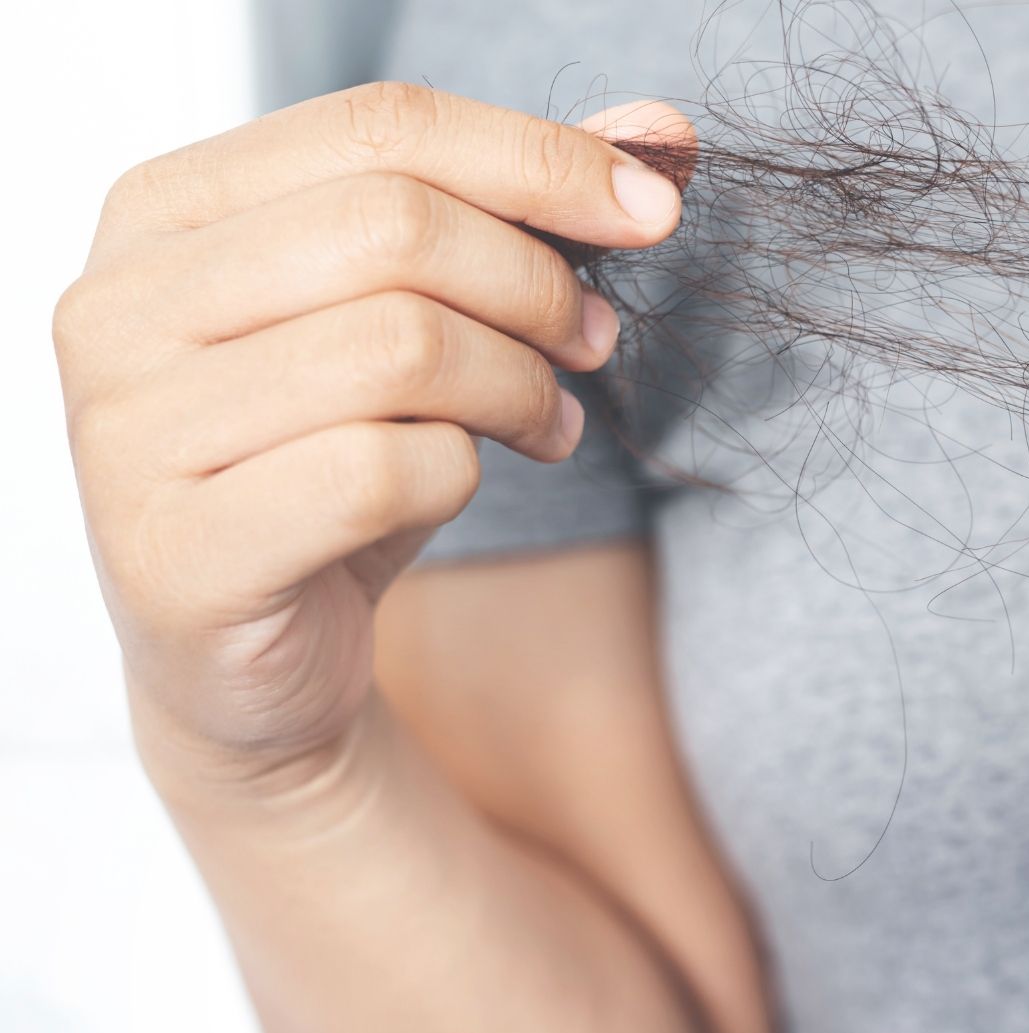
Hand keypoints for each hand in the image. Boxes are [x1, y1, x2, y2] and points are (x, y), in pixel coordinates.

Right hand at [53, 84, 690, 775]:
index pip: (378, 127)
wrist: (251, 658)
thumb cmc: (329, 463)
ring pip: (400, 348)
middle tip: (592, 340)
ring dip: (518, 385)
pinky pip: (383, 473)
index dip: (539, 159)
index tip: (653, 209)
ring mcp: (129, 433)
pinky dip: (462, 475)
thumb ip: (515, 212)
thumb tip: (661, 132)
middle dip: (535, 285)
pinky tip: (469, 485)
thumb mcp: (416, 318)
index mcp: (164, 210)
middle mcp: (117, 305)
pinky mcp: (180, 556)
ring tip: (549, 420)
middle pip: (395, 227)